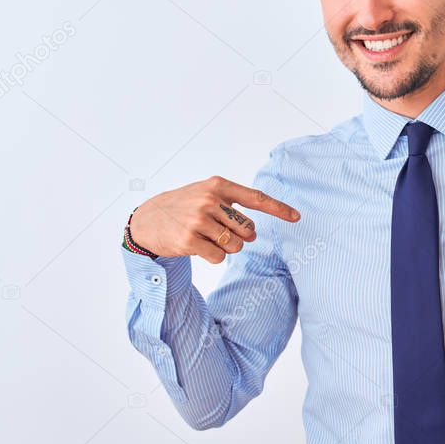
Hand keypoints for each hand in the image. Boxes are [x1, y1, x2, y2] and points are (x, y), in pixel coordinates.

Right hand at [129, 176, 299, 263]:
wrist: (147, 219)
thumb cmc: (184, 206)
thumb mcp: (206, 193)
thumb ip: (232, 206)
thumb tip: (253, 234)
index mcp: (218, 186)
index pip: (256, 198)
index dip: (279, 209)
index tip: (297, 217)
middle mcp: (209, 200)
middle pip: (248, 230)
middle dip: (241, 237)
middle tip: (222, 232)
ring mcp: (199, 220)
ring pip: (236, 246)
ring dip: (227, 248)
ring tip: (208, 238)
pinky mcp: (189, 240)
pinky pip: (219, 257)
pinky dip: (214, 257)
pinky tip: (198, 247)